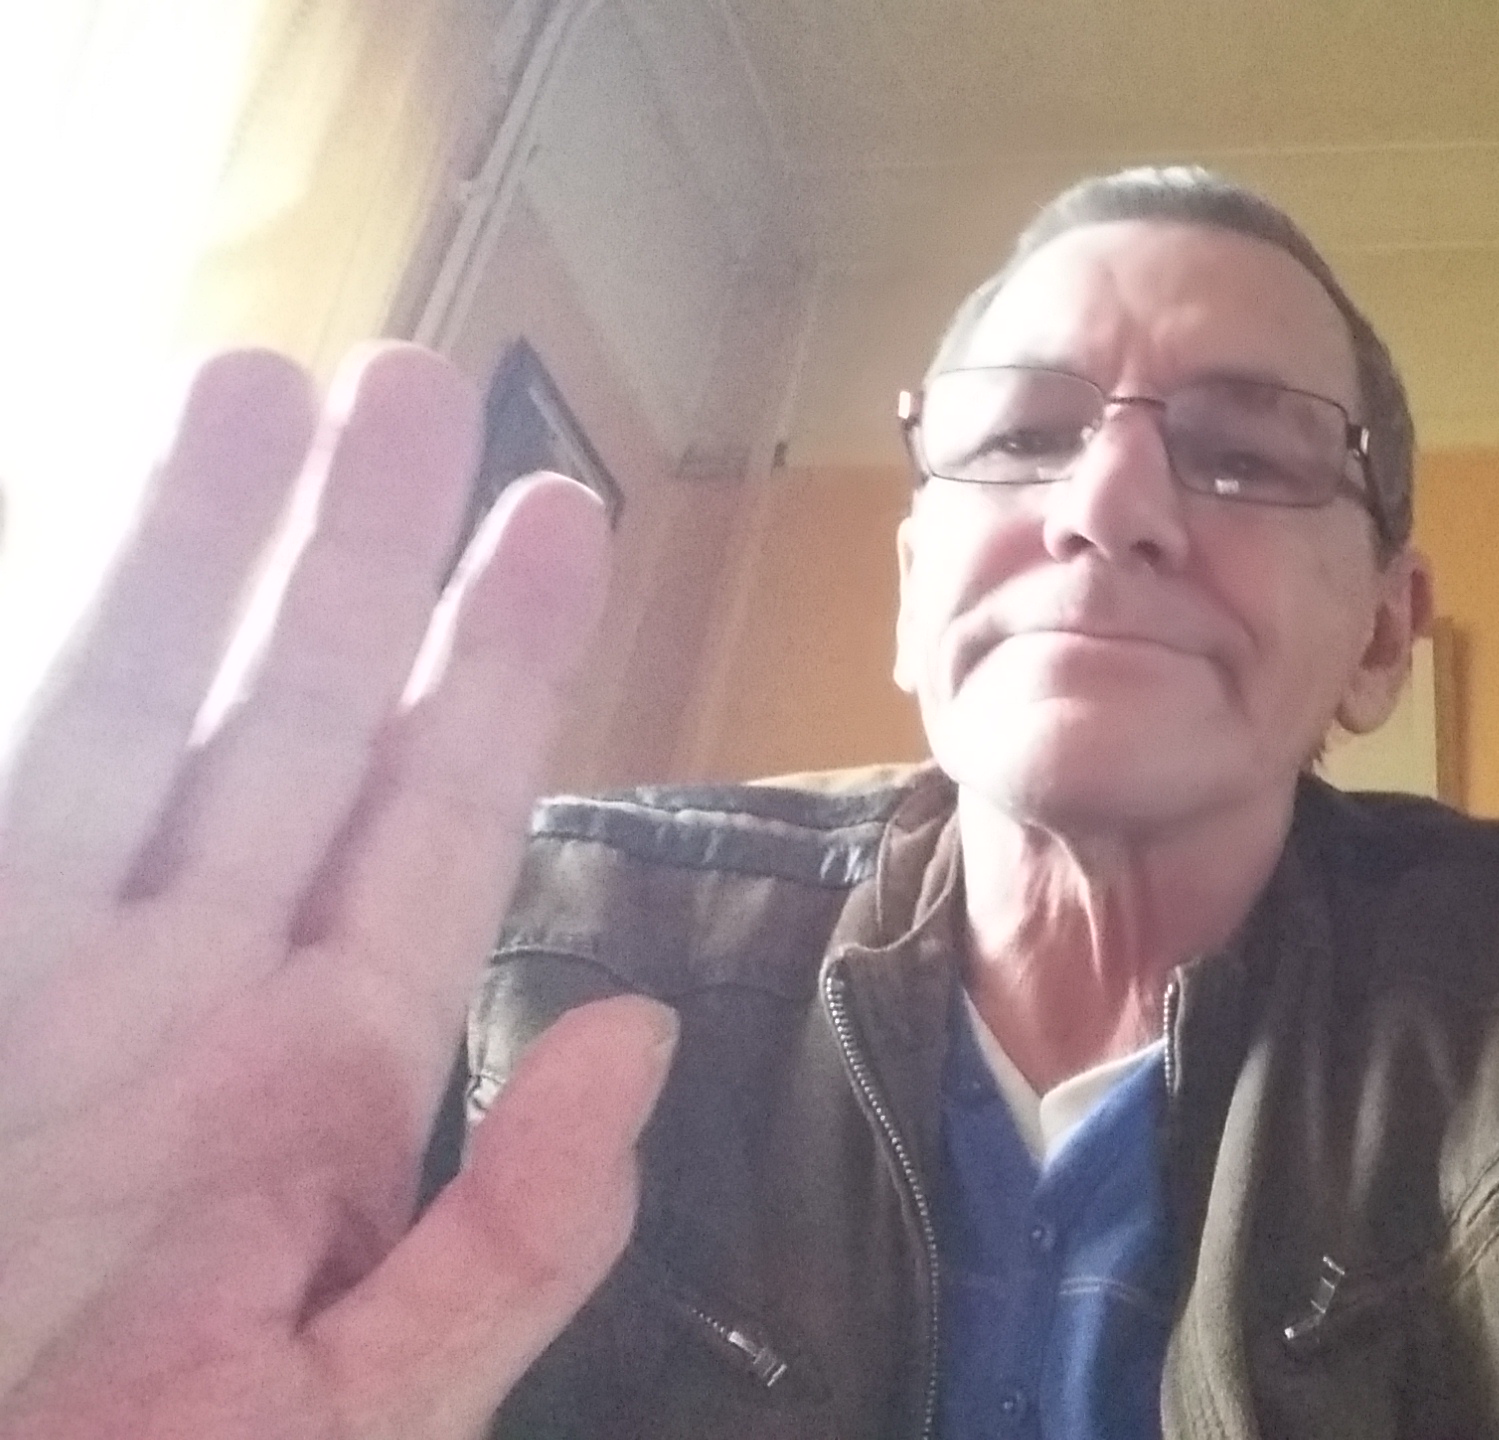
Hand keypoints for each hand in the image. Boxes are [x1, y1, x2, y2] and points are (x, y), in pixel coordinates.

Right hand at [0, 347, 675, 1437]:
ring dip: (188, 559)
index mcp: (330, 1075)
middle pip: (297, 726)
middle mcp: (194, 992)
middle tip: (422, 387)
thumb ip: (520, 1236)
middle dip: (358, 557)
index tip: (556, 521)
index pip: (436, 824)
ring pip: (128, 718)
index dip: (497, 669)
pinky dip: (32, 674)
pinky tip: (65, 544)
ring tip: (252, 391)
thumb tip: (644, 1037)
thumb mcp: (376, 1406)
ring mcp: (44, 977)